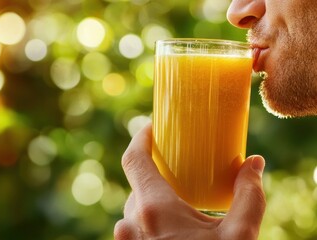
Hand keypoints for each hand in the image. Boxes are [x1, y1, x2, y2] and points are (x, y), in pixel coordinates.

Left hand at [114, 124, 265, 239]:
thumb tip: (253, 163)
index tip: (151, 128)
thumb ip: (248, 195)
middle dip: (157, 175)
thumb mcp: (240, 236)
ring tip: (179, 203)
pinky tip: (170, 229)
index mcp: (154, 210)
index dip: (140, 138)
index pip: (134, 160)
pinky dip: (148, 221)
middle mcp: (132, 224)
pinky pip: (133, 229)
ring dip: (153, 202)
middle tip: (177, 168)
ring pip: (135, 210)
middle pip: (138, 186)